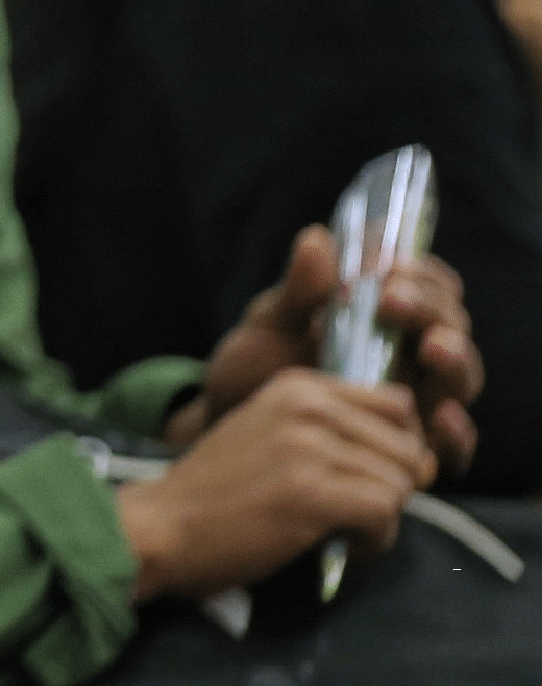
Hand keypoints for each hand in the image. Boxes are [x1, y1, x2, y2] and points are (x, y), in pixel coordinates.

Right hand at [122, 367, 428, 601]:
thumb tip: (423, 461)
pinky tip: (345, 546)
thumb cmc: (214, 493)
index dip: (396, 446)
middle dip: (392, 487)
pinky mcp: (312, 492)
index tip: (366, 475)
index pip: (396, 404)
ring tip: (344, 531)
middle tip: (352, 513)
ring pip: (400, 483)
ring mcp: (309, 447)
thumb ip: (332, 431)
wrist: (159, 529)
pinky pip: (385, 513)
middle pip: (407, 446)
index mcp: (297, 386)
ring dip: (382, 518)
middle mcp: (307, 406)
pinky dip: (376, 539)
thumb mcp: (268, 434)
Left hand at [177, 224, 478, 477]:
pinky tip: (440, 417)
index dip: (420, 272)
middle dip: (432, 308)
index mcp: (385, 315)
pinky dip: (457, 433)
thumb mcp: (269, 325)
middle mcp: (410, 354)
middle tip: (394, 300)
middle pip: (452, 326)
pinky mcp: (411, 447)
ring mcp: (416, 400)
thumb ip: (298, 290)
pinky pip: (452, 445)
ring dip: (454, 358)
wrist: (227, 427)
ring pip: (459, 378)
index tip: (388, 265)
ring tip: (432, 346)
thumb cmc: (252, 368)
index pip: (429, 284)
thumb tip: (315, 238)